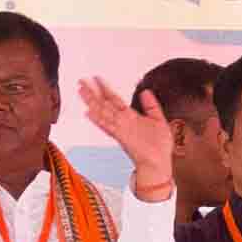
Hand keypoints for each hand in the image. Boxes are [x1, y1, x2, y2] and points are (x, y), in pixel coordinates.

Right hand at [79, 79, 174, 195]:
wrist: (159, 163)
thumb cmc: (159, 146)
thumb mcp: (159, 120)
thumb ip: (151, 106)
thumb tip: (145, 91)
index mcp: (131, 117)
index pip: (115, 99)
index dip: (106, 88)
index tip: (97, 78)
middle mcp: (123, 122)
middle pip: (105, 104)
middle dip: (93, 92)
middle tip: (81, 81)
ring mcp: (121, 129)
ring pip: (103, 113)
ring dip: (92, 102)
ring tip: (81, 91)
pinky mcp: (122, 138)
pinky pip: (108, 127)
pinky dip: (99, 120)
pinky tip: (89, 113)